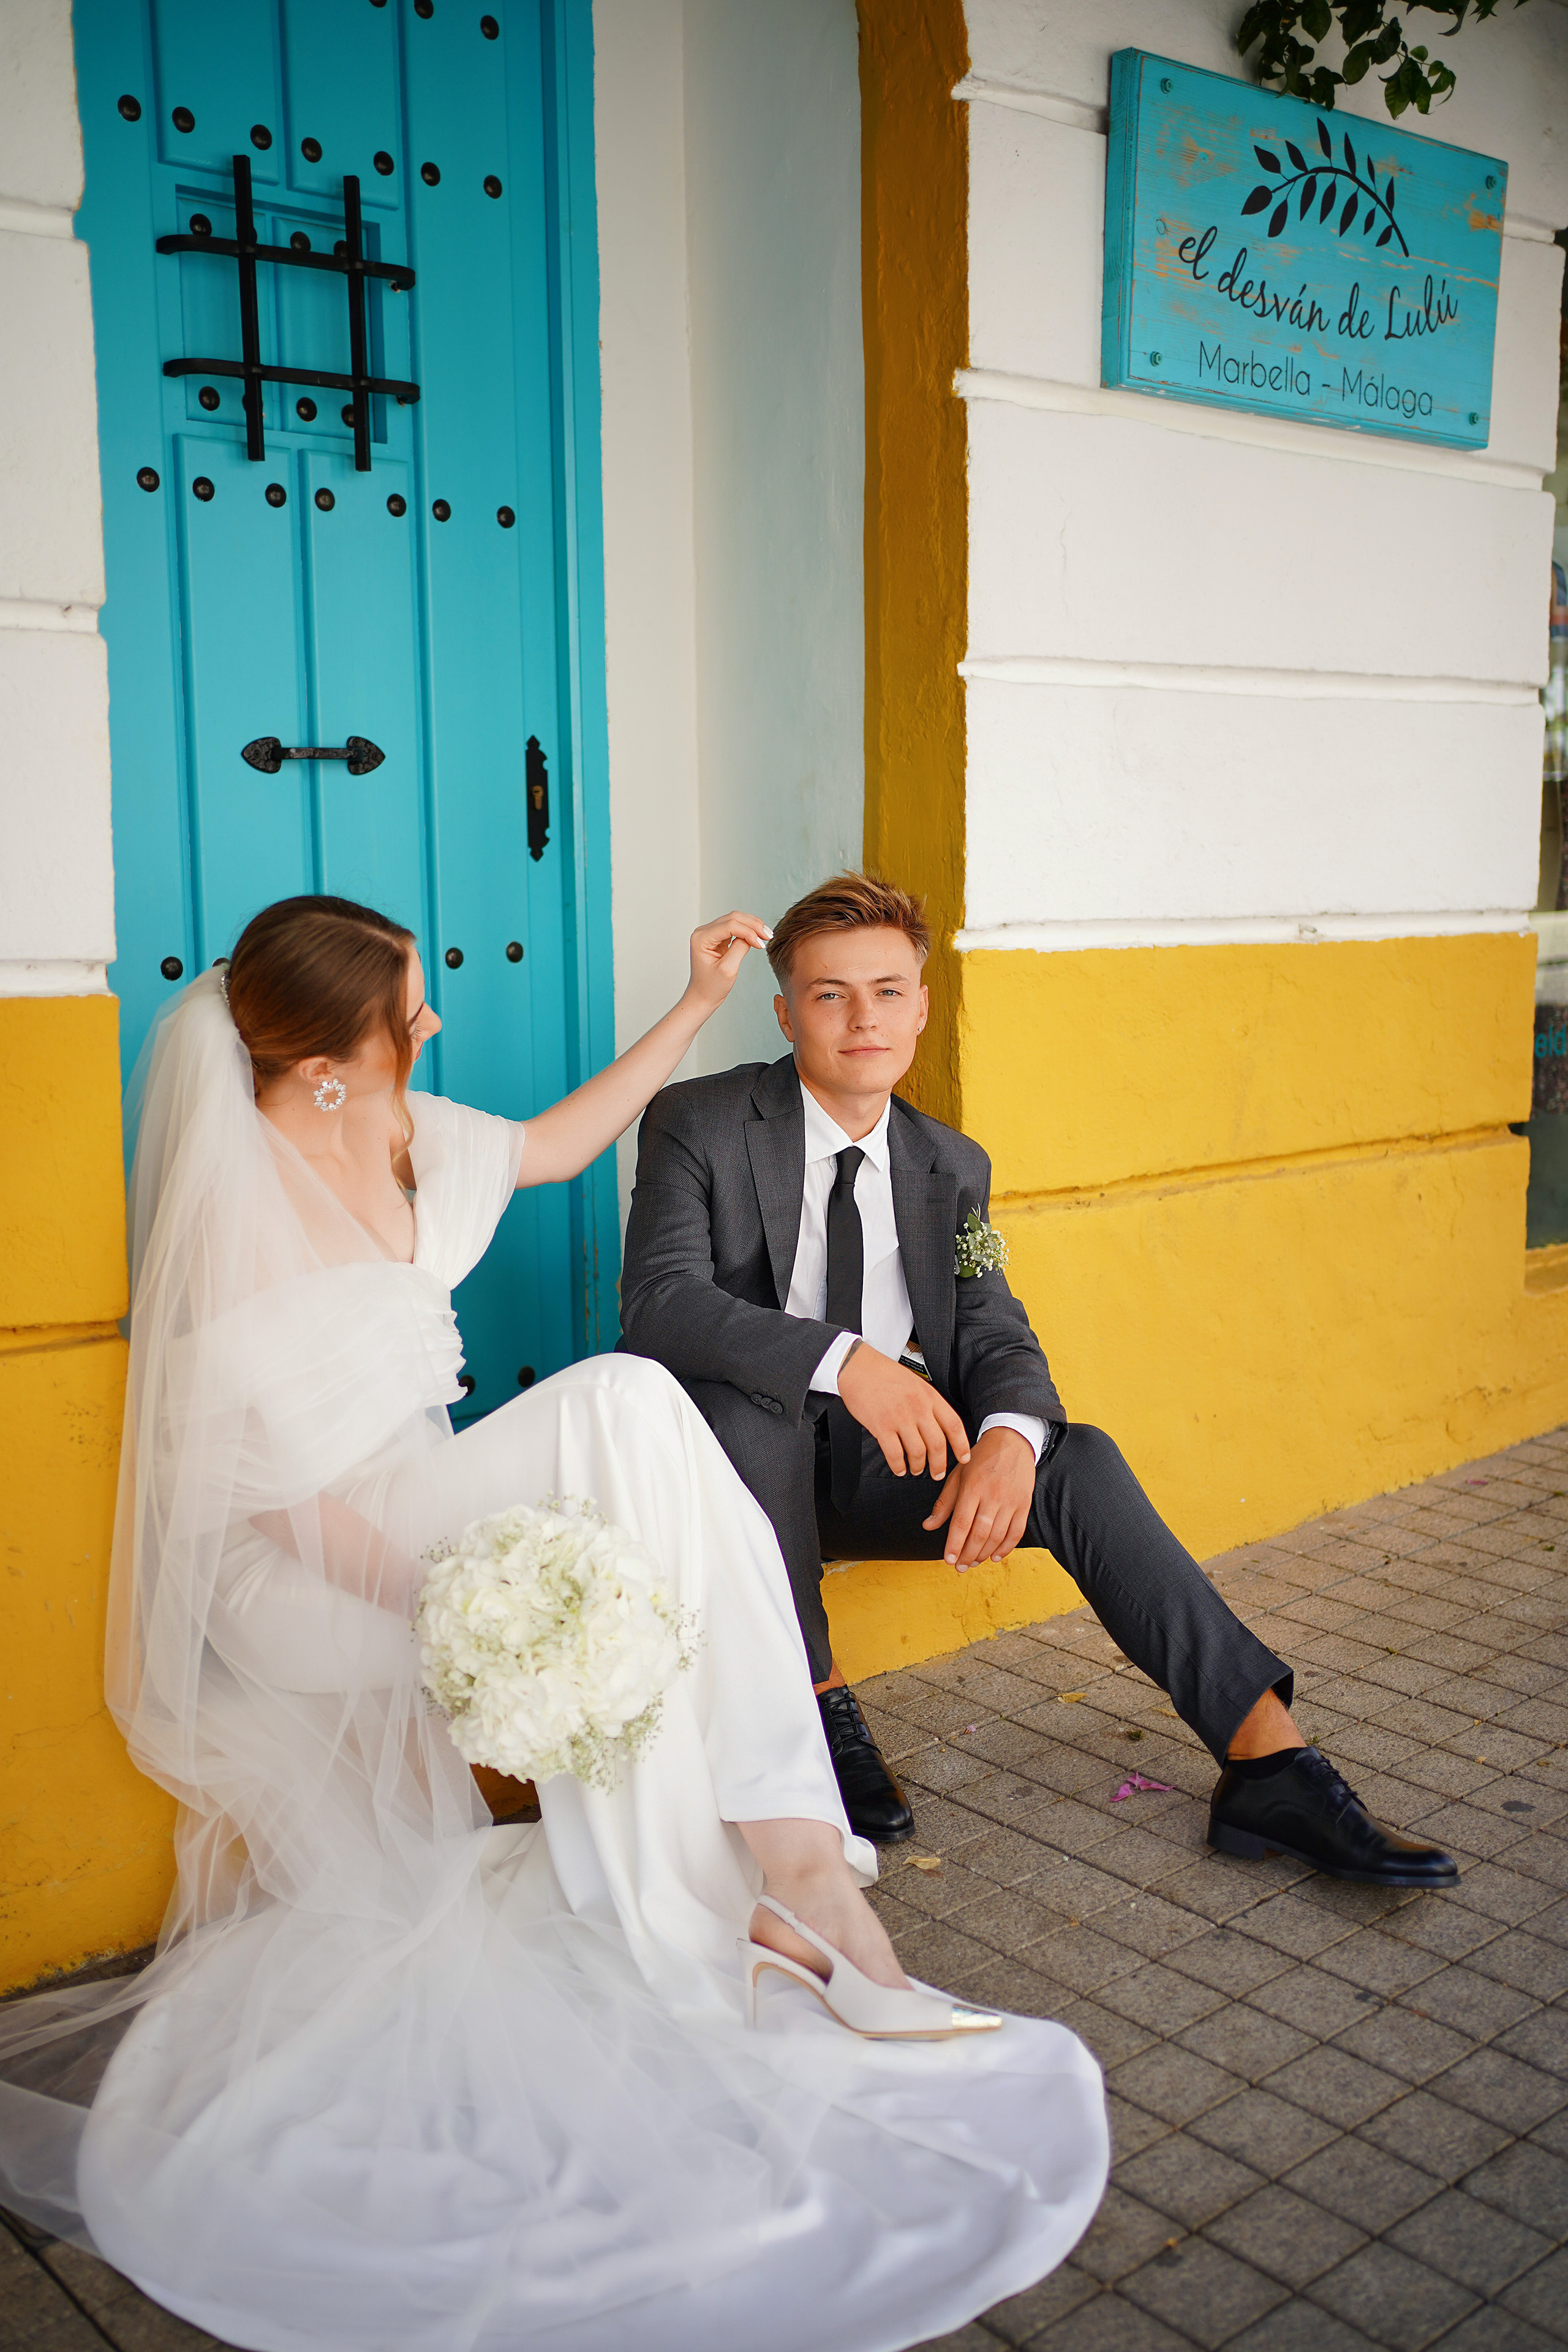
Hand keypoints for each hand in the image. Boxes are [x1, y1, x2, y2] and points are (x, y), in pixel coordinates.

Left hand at [685, 911, 772, 1012]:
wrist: (703, 997)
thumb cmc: (711, 987)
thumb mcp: (728, 969)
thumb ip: (740, 948)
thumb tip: (753, 935)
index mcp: (701, 938)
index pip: (730, 925)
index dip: (749, 932)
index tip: (762, 943)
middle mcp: (704, 932)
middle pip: (733, 918)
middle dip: (753, 925)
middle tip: (768, 936)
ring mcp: (710, 933)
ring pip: (735, 920)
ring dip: (753, 926)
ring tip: (767, 936)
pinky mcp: (717, 938)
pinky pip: (735, 927)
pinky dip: (748, 930)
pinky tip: (758, 936)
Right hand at [837, 1344, 970, 1480]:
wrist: (858, 1367)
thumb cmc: (885, 1374)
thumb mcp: (916, 1383)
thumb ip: (929, 1403)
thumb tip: (939, 1427)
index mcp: (929, 1396)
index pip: (953, 1425)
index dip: (961, 1445)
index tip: (963, 1458)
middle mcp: (918, 1407)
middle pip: (937, 1444)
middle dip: (939, 1464)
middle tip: (938, 1473)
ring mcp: (900, 1417)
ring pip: (918, 1452)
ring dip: (918, 1466)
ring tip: (915, 1469)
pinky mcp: (881, 1426)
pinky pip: (895, 1454)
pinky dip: (898, 1466)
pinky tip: (899, 1468)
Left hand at [922, 1426, 1034, 1569]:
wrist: (1012, 1441)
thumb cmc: (980, 1458)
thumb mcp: (957, 1474)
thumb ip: (944, 1502)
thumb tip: (929, 1526)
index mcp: (972, 1487)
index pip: (961, 1522)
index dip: (954, 1544)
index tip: (948, 1559)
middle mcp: (992, 1495)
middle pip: (980, 1533)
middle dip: (968, 1554)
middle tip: (959, 1567)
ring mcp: (1010, 1501)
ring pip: (997, 1535)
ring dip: (984, 1553)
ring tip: (973, 1563)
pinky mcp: (1024, 1504)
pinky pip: (1016, 1532)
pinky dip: (1006, 1548)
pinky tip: (994, 1556)